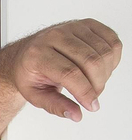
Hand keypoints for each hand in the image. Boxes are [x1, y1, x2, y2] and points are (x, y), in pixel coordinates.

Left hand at [6, 18, 122, 120]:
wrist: (27, 53)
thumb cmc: (31, 73)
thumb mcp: (35, 94)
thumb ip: (55, 106)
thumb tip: (76, 115)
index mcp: (37, 54)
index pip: (69, 73)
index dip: (85, 92)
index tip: (91, 106)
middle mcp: (55, 36)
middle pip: (91, 62)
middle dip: (97, 85)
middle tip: (92, 97)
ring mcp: (72, 27)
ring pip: (104, 52)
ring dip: (105, 74)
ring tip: (93, 82)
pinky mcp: (87, 24)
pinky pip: (112, 42)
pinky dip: (112, 59)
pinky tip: (100, 68)